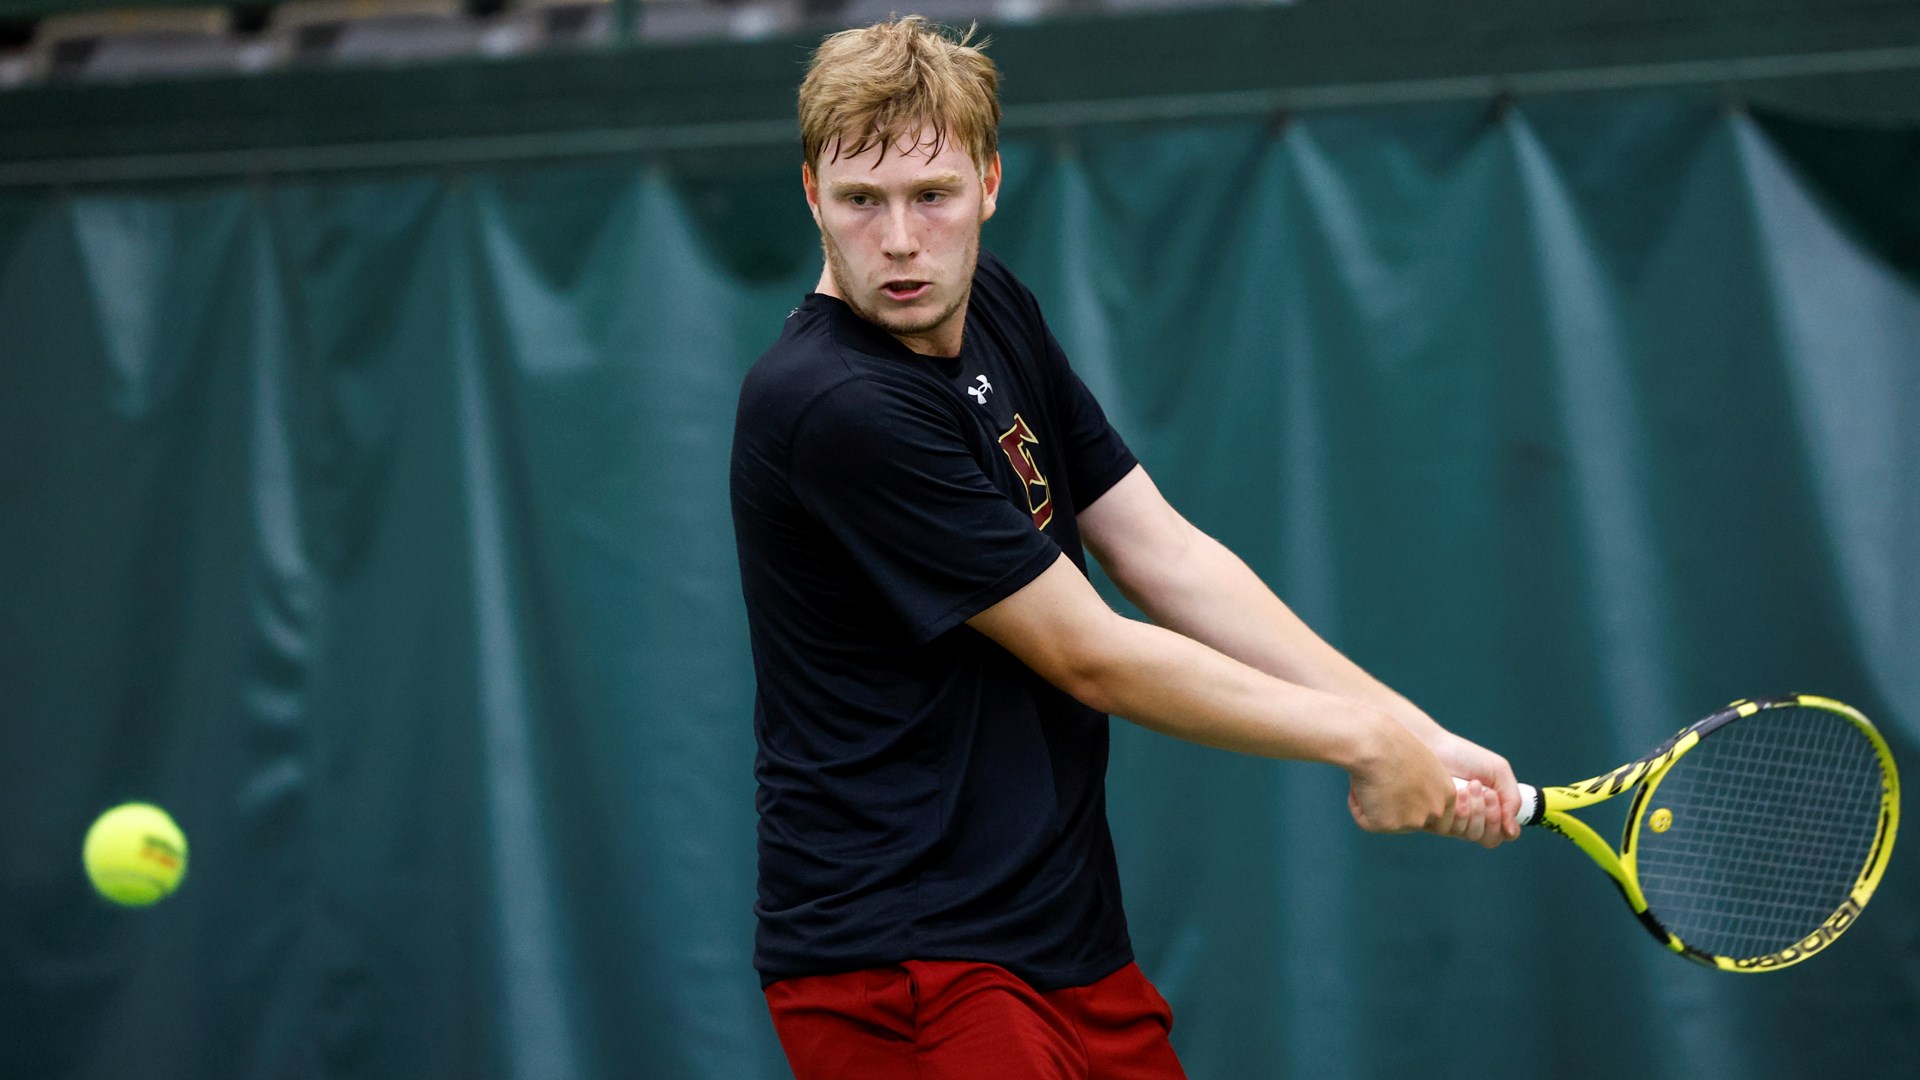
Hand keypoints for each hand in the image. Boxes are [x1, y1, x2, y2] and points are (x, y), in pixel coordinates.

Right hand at [1345, 713, 1455, 833]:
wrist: (1375, 742)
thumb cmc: (1392, 743)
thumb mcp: (1422, 764)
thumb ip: (1423, 787)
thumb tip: (1407, 798)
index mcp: (1447, 795)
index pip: (1434, 813)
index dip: (1411, 801)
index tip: (1398, 785)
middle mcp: (1434, 811)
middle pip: (1410, 821)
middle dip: (1393, 808)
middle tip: (1381, 784)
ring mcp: (1413, 821)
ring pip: (1387, 822)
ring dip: (1375, 806)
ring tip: (1370, 779)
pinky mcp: (1388, 825)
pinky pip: (1365, 821)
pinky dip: (1358, 805)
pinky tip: (1359, 786)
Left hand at [1425, 731, 1520, 847]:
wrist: (1435, 746)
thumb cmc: (1466, 756)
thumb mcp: (1499, 772)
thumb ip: (1512, 800)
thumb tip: (1512, 831)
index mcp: (1491, 810)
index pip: (1505, 834)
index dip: (1504, 823)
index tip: (1496, 799)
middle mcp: (1474, 820)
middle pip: (1490, 839)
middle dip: (1491, 815)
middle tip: (1485, 791)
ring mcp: (1455, 822)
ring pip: (1472, 835)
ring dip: (1475, 809)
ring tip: (1469, 786)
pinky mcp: (1436, 821)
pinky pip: (1451, 830)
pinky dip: (1459, 811)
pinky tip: (1455, 792)